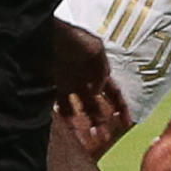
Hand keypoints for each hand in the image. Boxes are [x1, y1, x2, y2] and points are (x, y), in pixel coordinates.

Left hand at [50, 22, 128, 156]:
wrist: (44, 32)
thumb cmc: (71, 36)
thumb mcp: (94, 48)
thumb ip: (100, 70)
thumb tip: (98, 91)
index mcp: (99, 70)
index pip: (113, 92)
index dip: (121, 107)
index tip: (126, 122)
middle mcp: (86, 79)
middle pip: (97, 105)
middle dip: (101, 121)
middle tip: (103, 137)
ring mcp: (70, 83)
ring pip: (80, 109)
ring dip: (84, 124)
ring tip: (87, 138)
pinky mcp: (54, 85)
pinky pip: (62, 106)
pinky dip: (66, 117)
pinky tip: (69, 127)